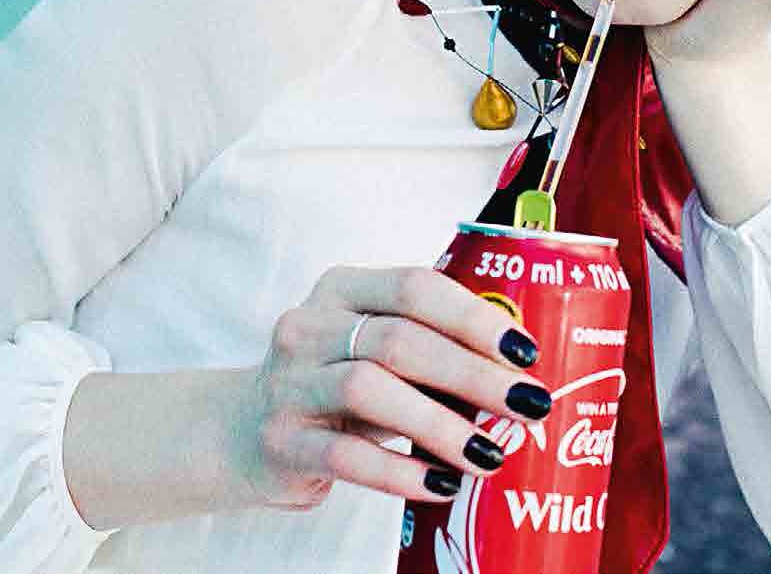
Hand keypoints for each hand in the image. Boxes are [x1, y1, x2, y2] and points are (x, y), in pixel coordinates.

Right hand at [231, 265, 548, 508]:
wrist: (241, 432)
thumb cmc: (334, 383)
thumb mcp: (371, 348)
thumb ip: (427, 347)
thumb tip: (516, 373)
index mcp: (342, 288)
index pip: (415, 287)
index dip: (473, 316)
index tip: (525, 350)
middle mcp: (309, 326)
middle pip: (401, 340)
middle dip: (473, 373)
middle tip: (528, 403)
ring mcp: (289, 384)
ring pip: (371, 391)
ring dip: (440, 424)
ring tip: (490, 452)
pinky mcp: (280, 442)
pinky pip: (347, 456)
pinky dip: (401, 472)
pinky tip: (442, 484)